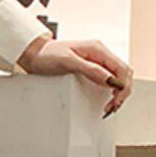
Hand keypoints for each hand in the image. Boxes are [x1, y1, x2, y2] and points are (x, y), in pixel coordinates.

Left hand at [17, 35, 133, 115]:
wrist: (32, 53)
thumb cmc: (46, 55)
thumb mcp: (68, 62)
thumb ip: (90, 70)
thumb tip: (110, 80)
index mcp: (97, 49)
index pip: (121, 68)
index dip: (122, 87)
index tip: (114, 101)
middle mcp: (99, 53)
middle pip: (123, 73)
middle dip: (122, 91)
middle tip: (112, 107)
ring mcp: (95, 60)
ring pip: (117, 76)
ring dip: (118, 91)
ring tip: (110, 106)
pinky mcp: (90, 67)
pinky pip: (107, 77)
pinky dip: (110, 89)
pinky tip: (106, 98)